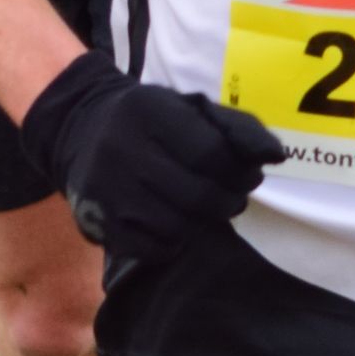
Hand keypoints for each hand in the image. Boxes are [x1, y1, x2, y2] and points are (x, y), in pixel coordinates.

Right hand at [21, 49, 285, 264]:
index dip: (240, 172)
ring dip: (204, 224)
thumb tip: (276, 157)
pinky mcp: (97, 222)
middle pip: (198, 195)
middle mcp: (123, 149)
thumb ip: (236, 128)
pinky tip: (176, 225)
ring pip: (178, 226)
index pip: (212, 154)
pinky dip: (174, 243)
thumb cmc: (150, 119)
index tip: (247, 175)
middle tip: (233, 198)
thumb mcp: (189, 107)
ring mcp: (107, 190)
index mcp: (149, 112)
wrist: (78, 129)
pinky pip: (152, 248)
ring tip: (206, 211)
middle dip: (229, 201)